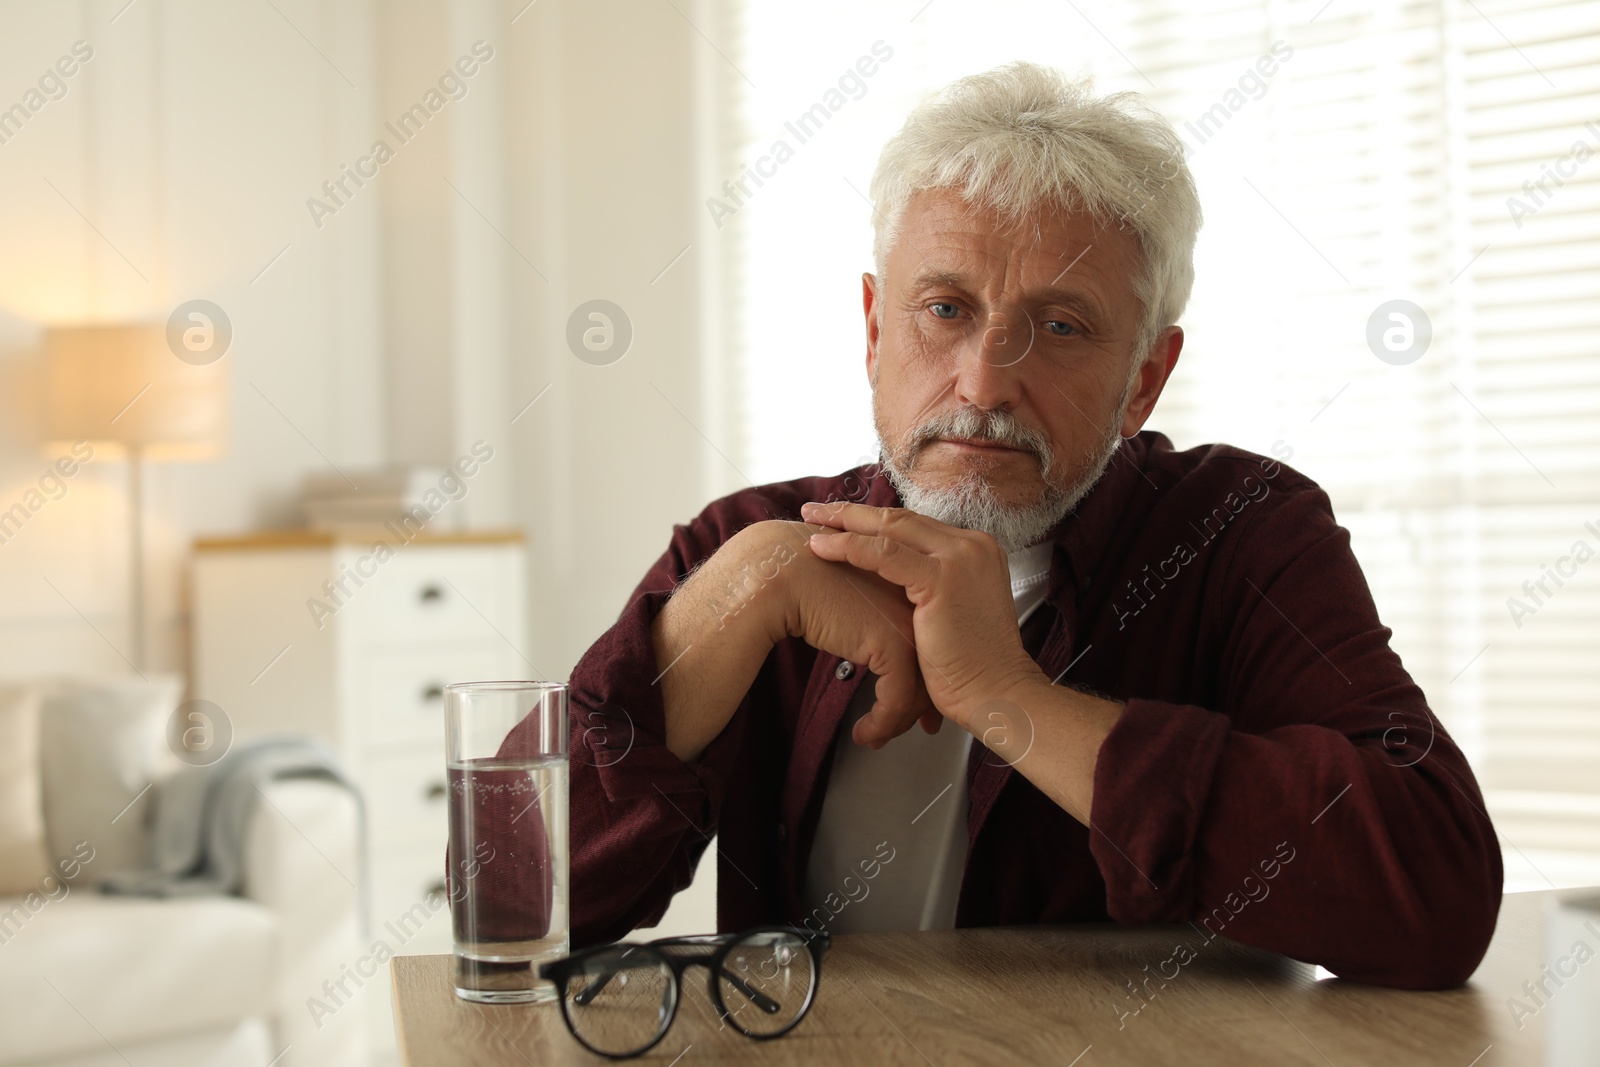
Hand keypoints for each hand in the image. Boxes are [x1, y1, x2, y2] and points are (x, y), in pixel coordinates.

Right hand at [764, 521, 940, 743]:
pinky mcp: (892, 645)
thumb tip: (870, 651)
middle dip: (924, 707)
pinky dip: (881, 723)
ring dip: (896, 723)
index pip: (932, 644)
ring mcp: (909, 626)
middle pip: (932, 669)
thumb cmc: (806, 586)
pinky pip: (897, 699)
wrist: (785, 576)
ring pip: (919, 690)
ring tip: (875, 737)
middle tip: (918, 728)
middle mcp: (919, 607)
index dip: (929, 679)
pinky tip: (863, 733)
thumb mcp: (850, 604)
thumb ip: (869, 624)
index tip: (923, 709)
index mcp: (912, 591)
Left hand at [799, 502, 1043, 743]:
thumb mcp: (955, 610)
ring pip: (890, 528)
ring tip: (810, 522)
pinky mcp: (942, 579)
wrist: (999, 694)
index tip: (841, 521)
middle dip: (853, 513)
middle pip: (901, 519)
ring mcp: (959, 559)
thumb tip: (896, 580)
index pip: (915, 526)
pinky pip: (883, 555)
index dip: (874, 522)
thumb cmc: (972, 665)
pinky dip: (848, 548)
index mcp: (976, 550)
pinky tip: (821, 548)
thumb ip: (933, 587)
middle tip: (815, 512)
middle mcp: (972, 546)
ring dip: (844, 523)